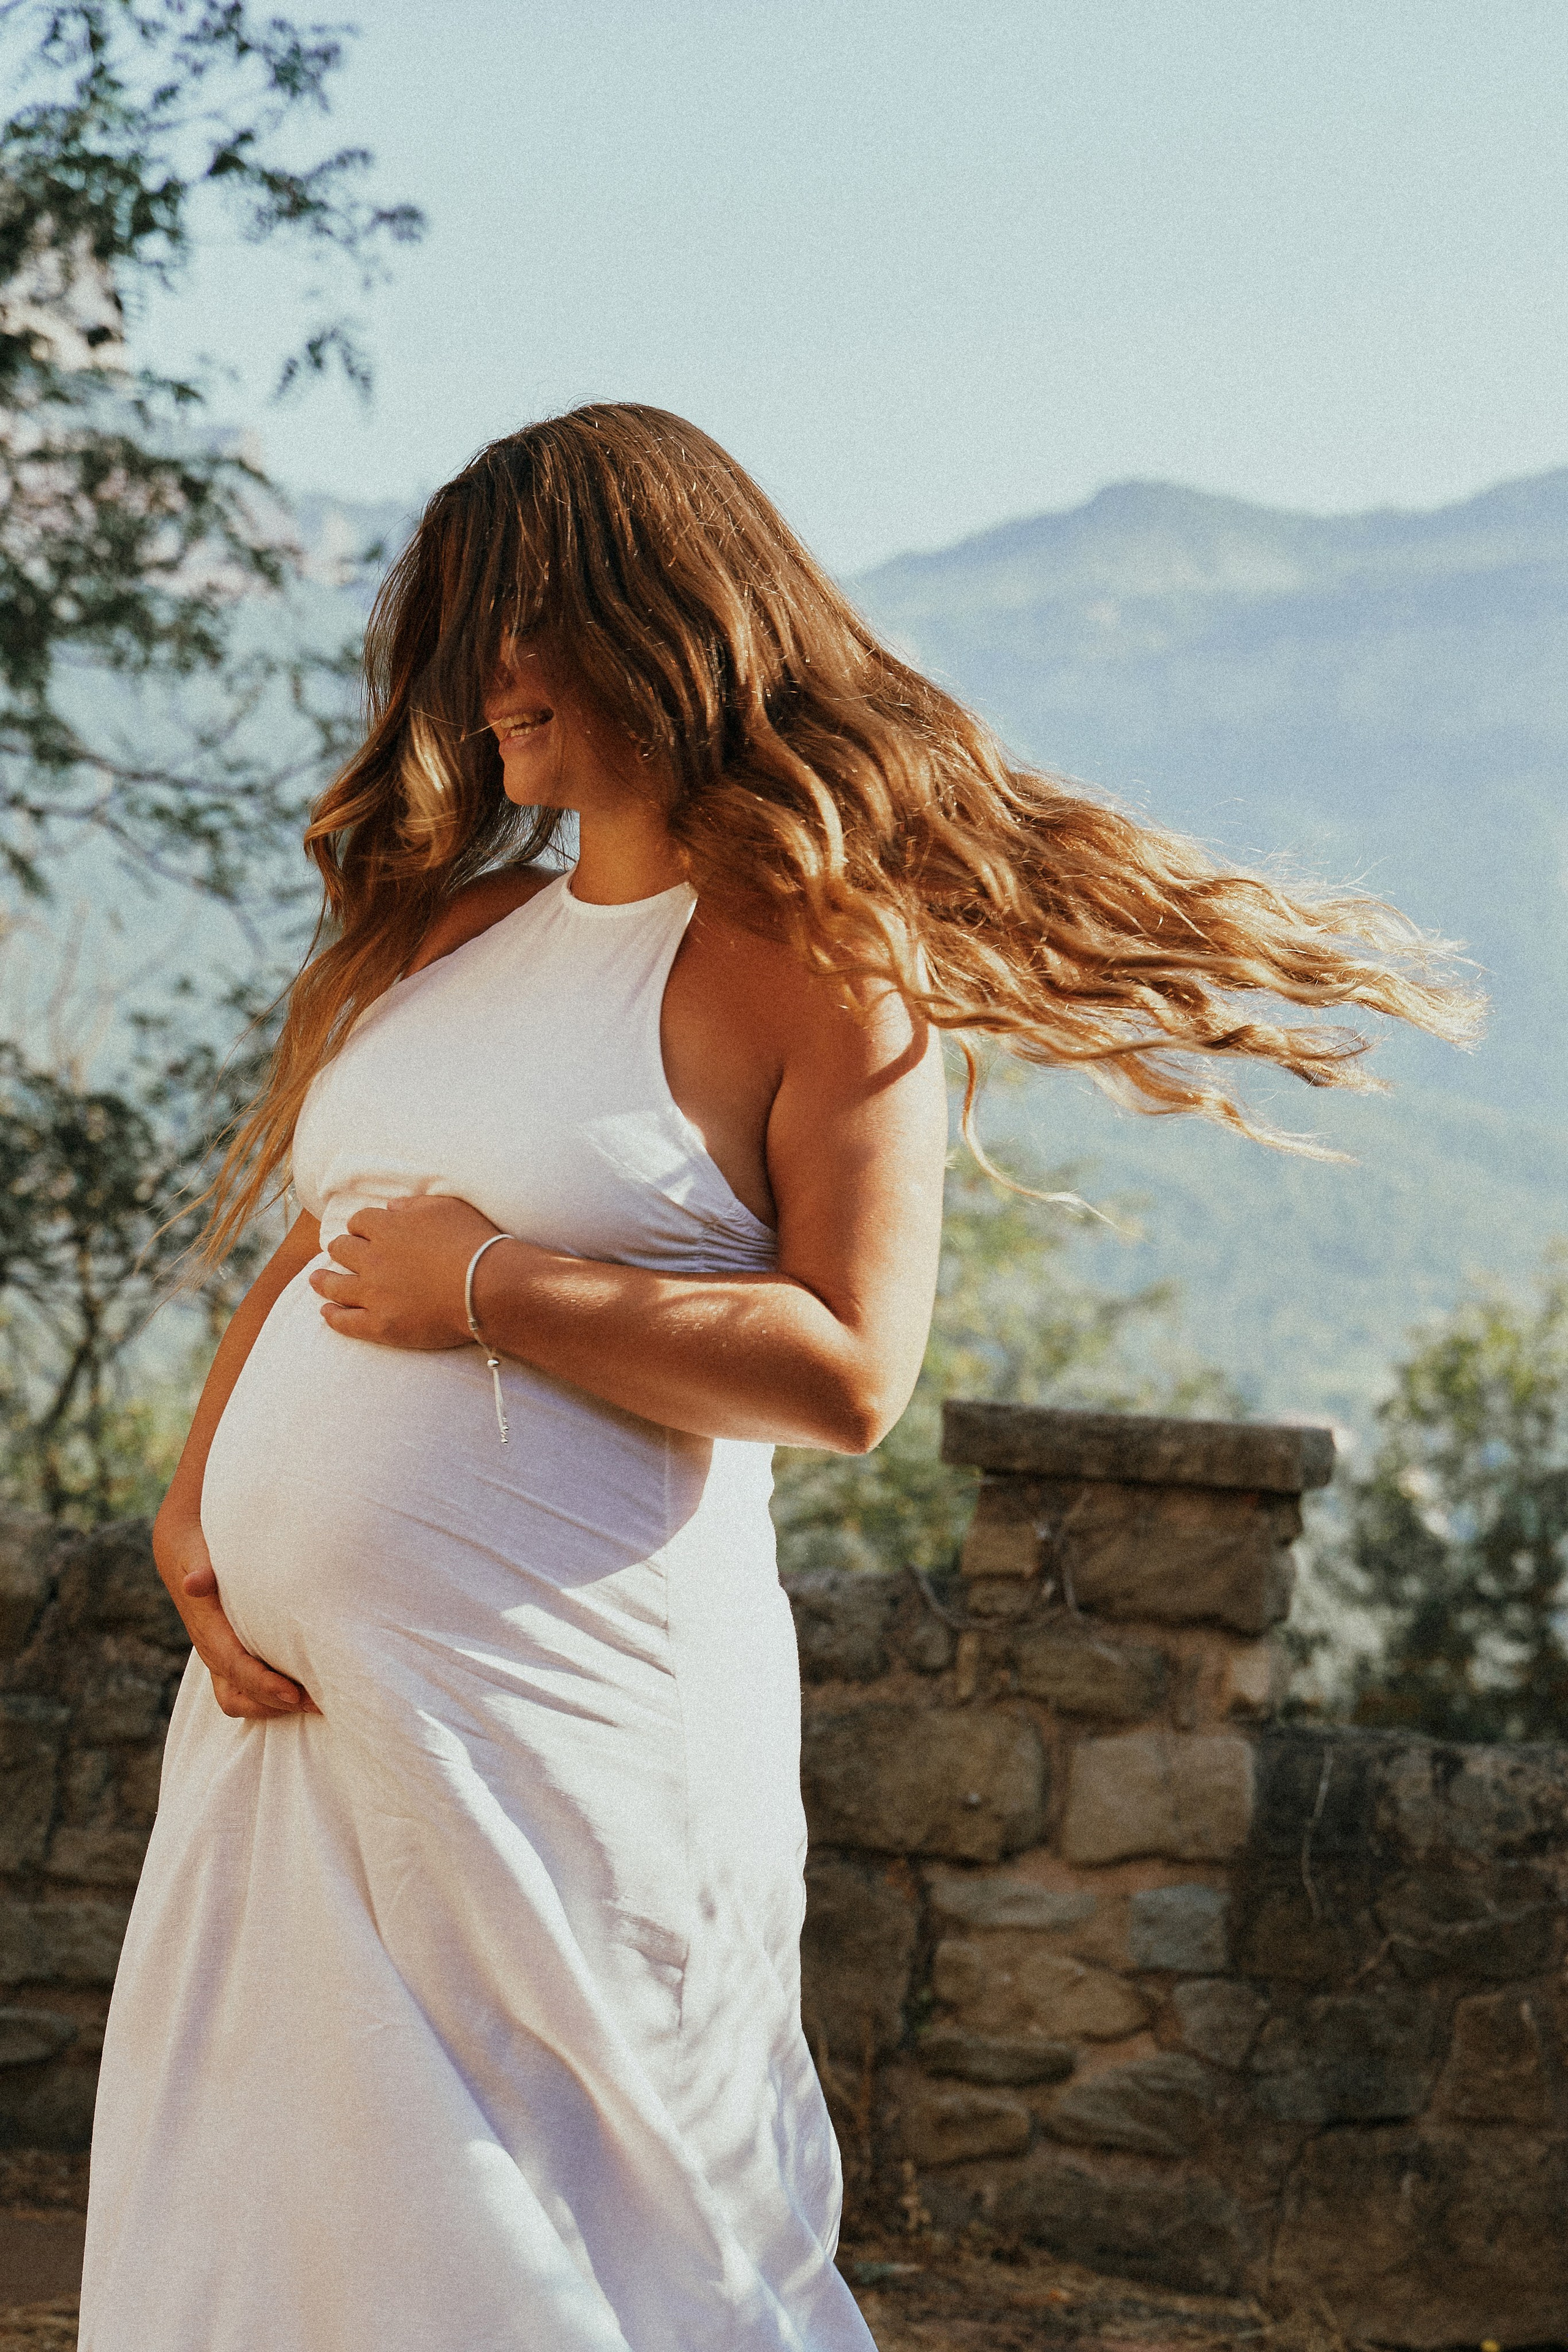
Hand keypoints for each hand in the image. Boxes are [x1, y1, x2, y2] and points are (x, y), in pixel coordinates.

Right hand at [153, 1512, 316, 1721]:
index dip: (264, 1683)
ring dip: (275, 1707)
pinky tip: (304, 1694)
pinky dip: (271, 1700)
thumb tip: (194, 1582)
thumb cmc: (200, 1554)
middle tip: (320, 1703)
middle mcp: (211, 1651)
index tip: (294, 1693)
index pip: (235, 1666)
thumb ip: (201, 1569)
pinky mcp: (229, 1660)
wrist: (185, 1559)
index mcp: (208, 1629)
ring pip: (239, 1699)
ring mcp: (218, 1660)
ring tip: (316, 1704)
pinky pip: (244, 1693)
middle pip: (239, 1693)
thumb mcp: (199, 1554)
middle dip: (277, 1702)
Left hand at [309, 1194, 504, 1349]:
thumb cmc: (473, 1242)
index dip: (361, 1226)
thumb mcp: (445, 1207)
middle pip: (342, 1250)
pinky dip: (332, 1315)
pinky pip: (345, 1322)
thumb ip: (413, 1206)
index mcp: (386, 1228)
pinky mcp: (381, 1325)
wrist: (487, 1287)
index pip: (359, 1222)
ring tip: (316, 1280)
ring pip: (335, 1285)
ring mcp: (374, 1294)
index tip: (364, 1232)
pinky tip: (326, 1311)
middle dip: (341, 1249)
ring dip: (323, 1280)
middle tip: (340, 1253)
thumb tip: (391, 1208)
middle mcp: (373, 1259)